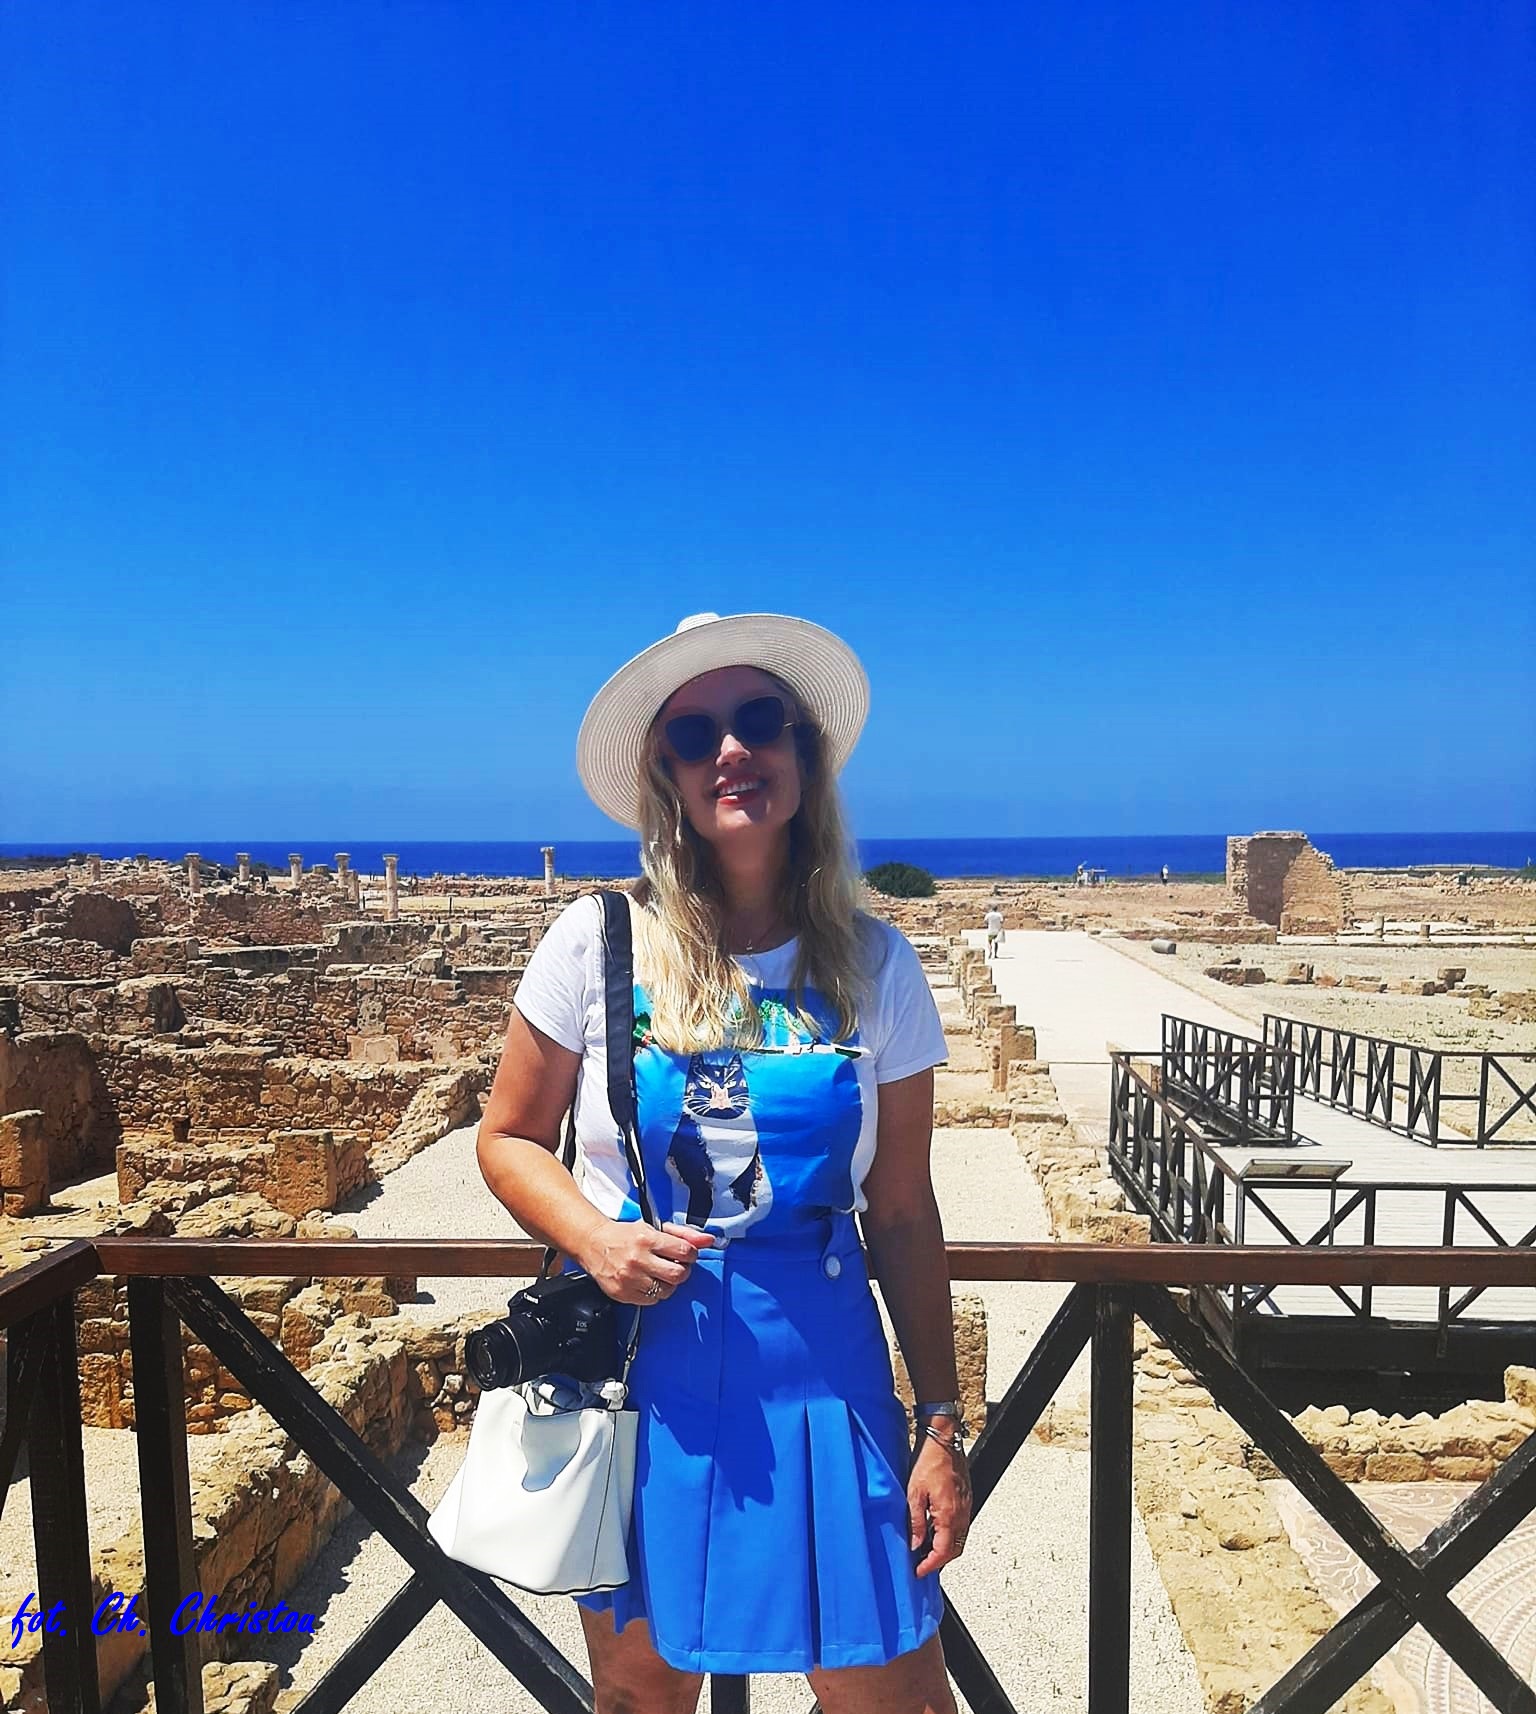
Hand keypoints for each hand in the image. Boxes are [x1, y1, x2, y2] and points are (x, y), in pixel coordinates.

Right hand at [575, 1218, 716, 1305]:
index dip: (690, 1254)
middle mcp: (638, 1259)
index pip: (684, 1252)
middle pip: (679, 1275)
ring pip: (666, 1291)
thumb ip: (683, 1234)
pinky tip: (647, 1281)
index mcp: (647, 1239)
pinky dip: (654, 1293)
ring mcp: (629, 1279)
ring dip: (668, 1283)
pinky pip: (651, 1301)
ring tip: (659, 1273)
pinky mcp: (622, 1294)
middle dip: (682, 1270)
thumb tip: (708, 1240)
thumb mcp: (654, 1228)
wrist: (594, 1244)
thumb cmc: (626, 1235)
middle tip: (675, 1265)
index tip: (686, 1254)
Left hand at [908, 1429, 971, 1576]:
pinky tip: (935, 1531)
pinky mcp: (965, 1498)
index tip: (919, 1572)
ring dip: (944, 1548)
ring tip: (926, 1550)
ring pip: (959, 1538)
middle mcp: (962, 1514)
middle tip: (922, 1565)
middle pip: (954, 1549)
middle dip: (939, 1561)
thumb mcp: (914, 1492)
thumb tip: (915, 1544)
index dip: (930, 1565)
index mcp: (949, 1515)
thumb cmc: (928, 1460)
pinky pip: (961, 1525)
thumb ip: (916, 1521)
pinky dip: (949, 1535)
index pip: (943, 1552)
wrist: (943, 1439)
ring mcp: (966, 1506)